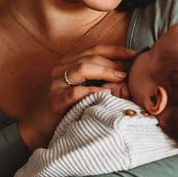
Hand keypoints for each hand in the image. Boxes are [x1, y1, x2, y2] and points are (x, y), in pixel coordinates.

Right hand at [17, 45, 136, 148]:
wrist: (43, 126)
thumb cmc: (70, 107)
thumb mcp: (85, 88)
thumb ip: (100, 78)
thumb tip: (126, 75)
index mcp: (69, 63)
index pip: (95, 50)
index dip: (115, 50)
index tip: (134, 54)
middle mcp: (61, 69)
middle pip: (90, 58)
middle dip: (112, 63)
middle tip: (126, 72)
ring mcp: (56, 84)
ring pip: (82, 69)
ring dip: (105, 72)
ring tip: (120, 79)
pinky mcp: (55, 101)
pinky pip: (76, 92)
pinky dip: (93, 91)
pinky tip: (106, 94)